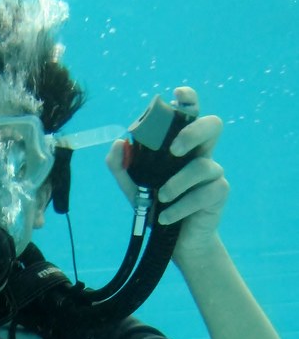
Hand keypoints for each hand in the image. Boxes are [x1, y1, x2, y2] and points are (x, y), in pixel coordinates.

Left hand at [106, 86, 229, 266]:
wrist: (175, 242)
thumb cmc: (156, 207)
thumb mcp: (133, 187)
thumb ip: (121, 165)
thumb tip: (119, 143)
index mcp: (182, 144)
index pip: (190, 113)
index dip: (188, 99)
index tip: (178, 95)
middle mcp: (201, 153)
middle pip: (213, 125)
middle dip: (193, 131)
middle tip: (174, 150)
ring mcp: (213, 172)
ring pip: (203, 166)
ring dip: (177, 183)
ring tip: (161, 198)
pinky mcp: (219, 193)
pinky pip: (204, 193)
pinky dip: (180, 206)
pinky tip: (167, 217)